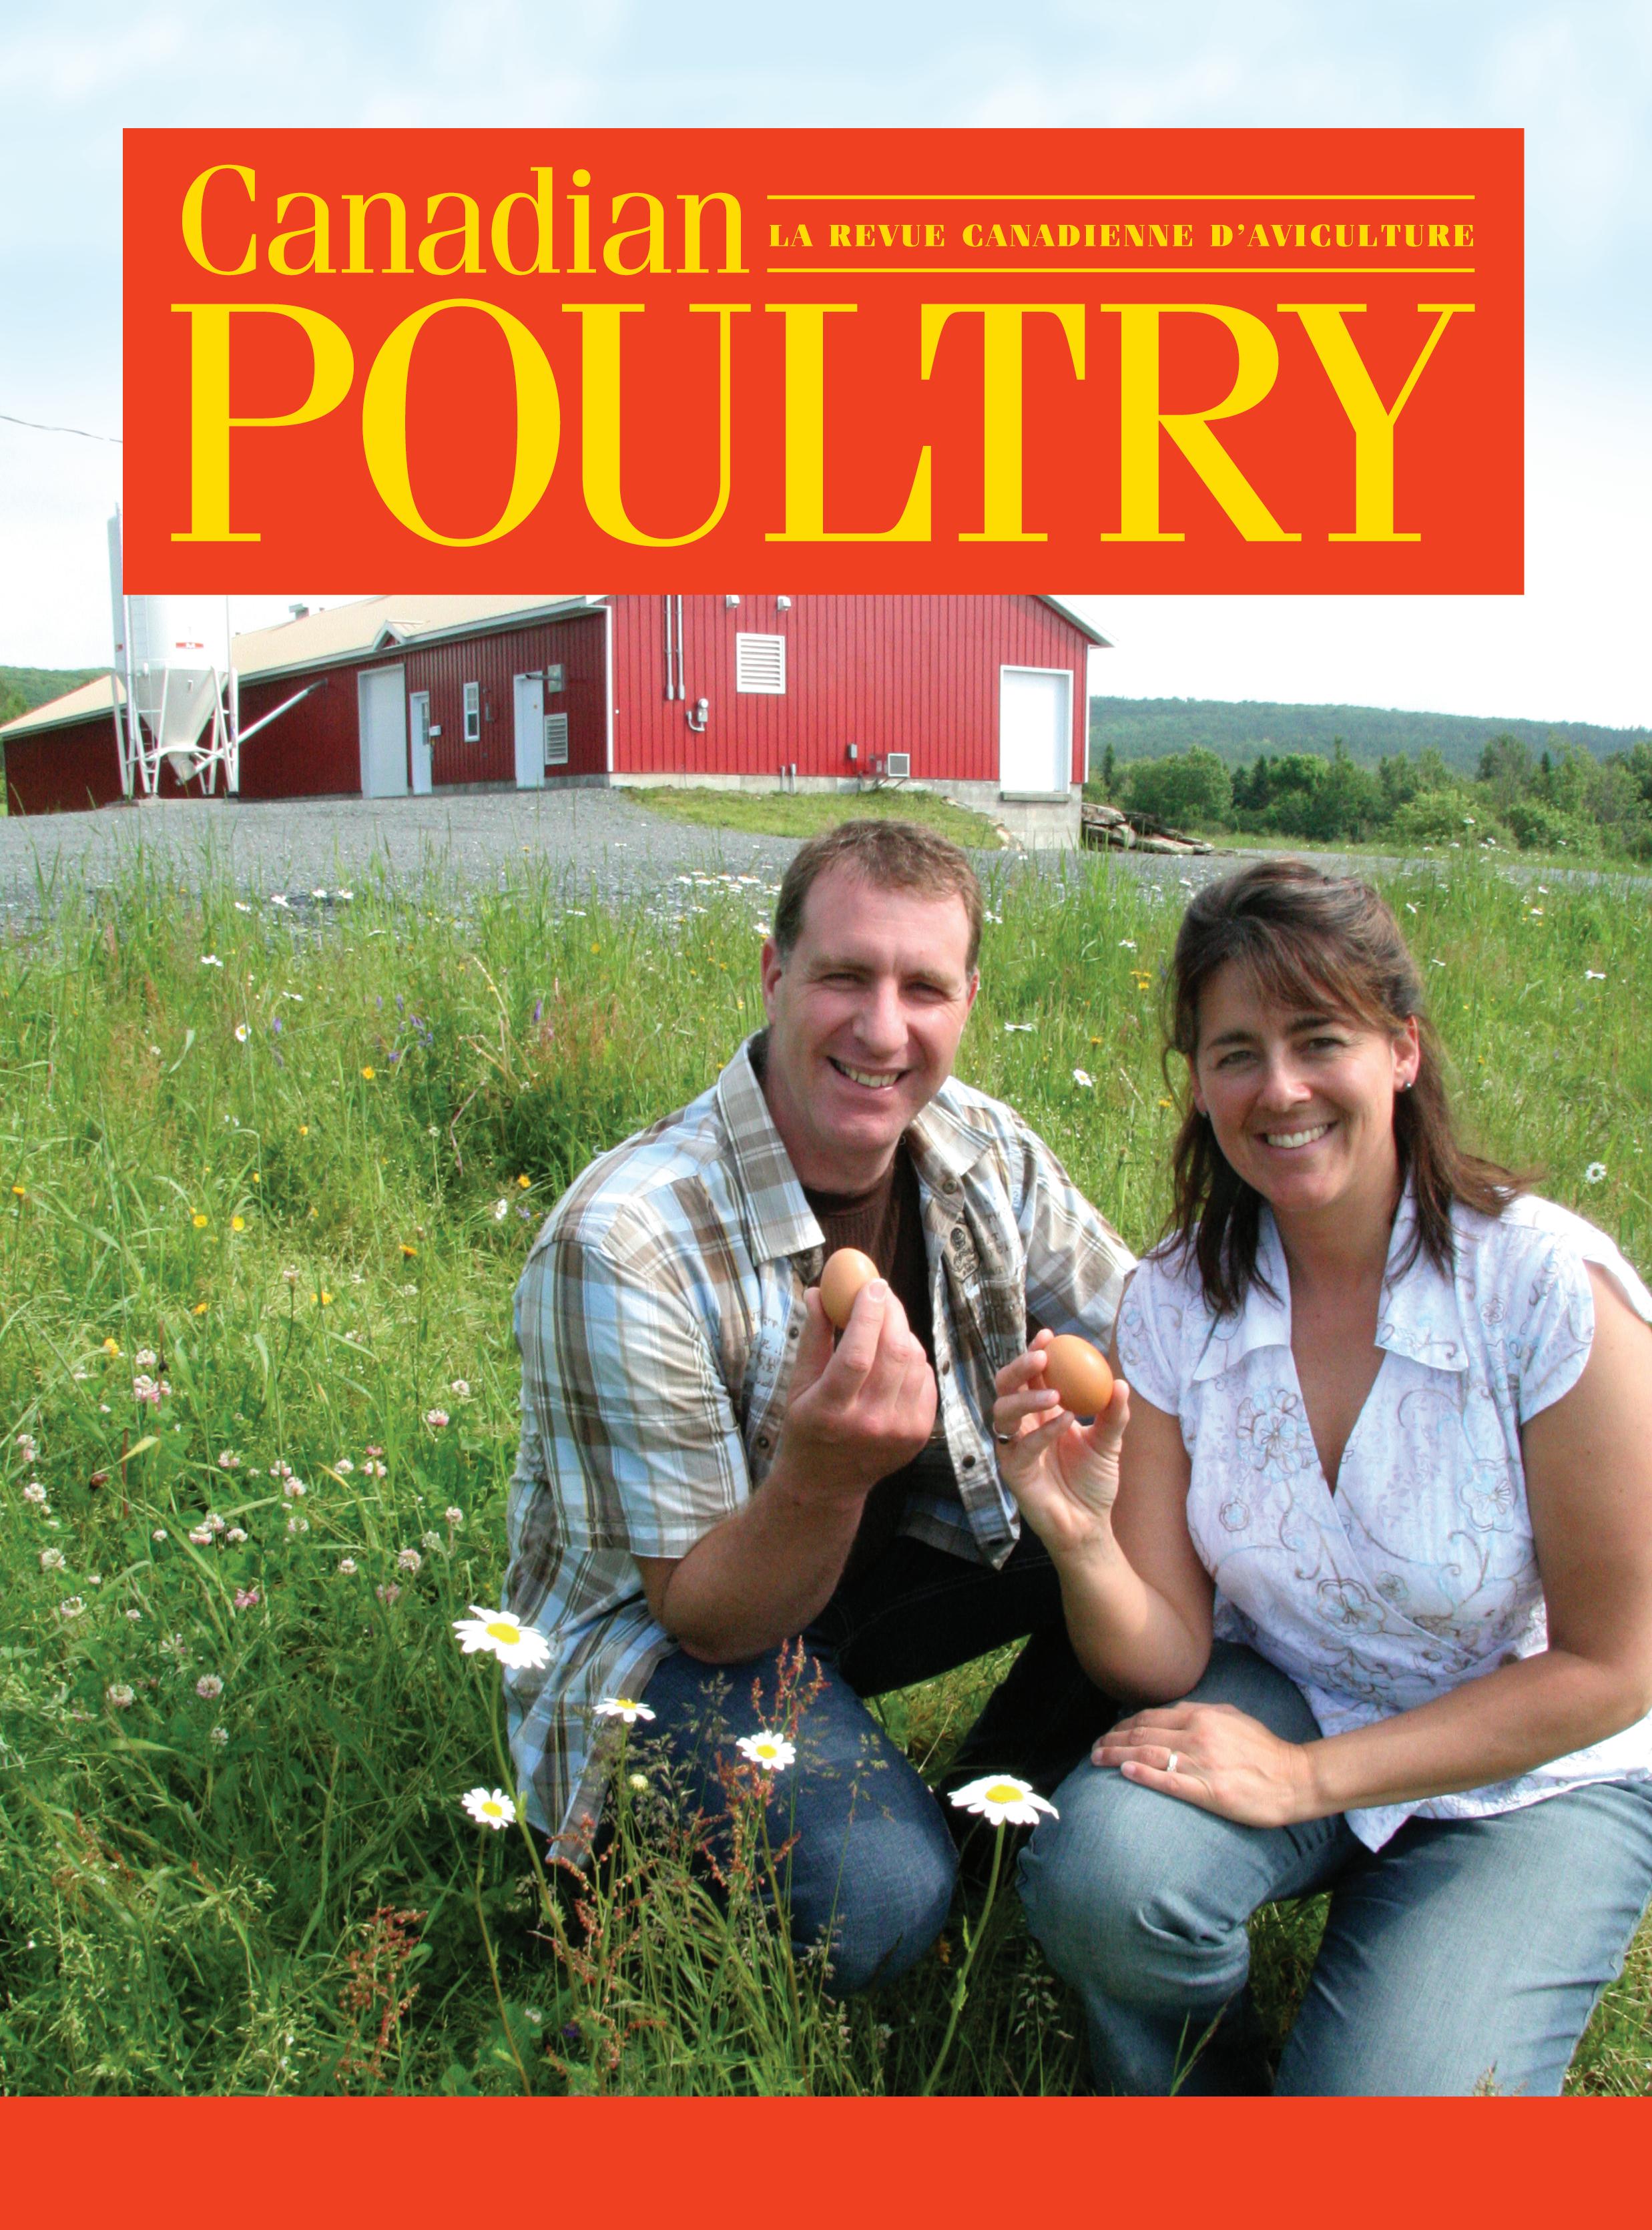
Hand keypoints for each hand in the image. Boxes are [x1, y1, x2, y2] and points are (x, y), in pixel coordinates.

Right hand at [773, 1279, 936, 1505]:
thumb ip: (812, 1337)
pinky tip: (895, 1359)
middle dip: (891, 1313)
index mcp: (829, 1411)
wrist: (826, 1485)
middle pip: (894, 1354)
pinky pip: (927, 1379)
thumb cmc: (807, 1428)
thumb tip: (820, 1291)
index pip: (856, 1356)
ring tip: (883, 1328)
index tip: (870, 1284)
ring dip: (901, 1333)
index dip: (867, 1315)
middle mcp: (869, 1424)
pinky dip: (914, 1359)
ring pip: (914, 1362)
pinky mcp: (918, 1434)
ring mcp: (899, 1431)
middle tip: (881, 1293)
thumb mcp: (798, 1385)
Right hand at [991, 1330, 1130, 1556]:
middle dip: (1019, 1366)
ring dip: (1027, 1398)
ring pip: (1002, 1412)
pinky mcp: (1013, 1470)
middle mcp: (1022, 1425)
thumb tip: (1121, 1383)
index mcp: (1040, 1412)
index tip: (1050, 1335)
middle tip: (1041, 1357)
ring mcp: (1013, 1447)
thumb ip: (1114, 1415)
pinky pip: (1021, 1445)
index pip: (1030, 1376)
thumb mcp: (1109, 1443)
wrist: (1089, 1525)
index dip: (1034, 1353)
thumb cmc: (1094, 1482)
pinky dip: (1042, 1430)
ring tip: (1055, 1393)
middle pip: (1006, 1386)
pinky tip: (1065, 1421)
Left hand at [1093, 1700, 1321, 1827]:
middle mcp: (1197, 1735)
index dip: (1123, 1725)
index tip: (1108, 1733)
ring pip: (1148, 1756)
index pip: (1150, 1718)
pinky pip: (1168, 1781)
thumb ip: (1201, 1713)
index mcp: (1201, 1716)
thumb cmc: (1264, 1748)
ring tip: (1098, 1759)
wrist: (1294, 1777)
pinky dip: (1143, 1776)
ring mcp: (1201, 1763)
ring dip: (1117, 1756)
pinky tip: (1124, 1774)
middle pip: (1142, 1735)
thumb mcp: (1232, 1717)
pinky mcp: (1208, 1790)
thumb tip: (1172, 1713)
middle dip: (1113, 1740)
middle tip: (1094, 1748)